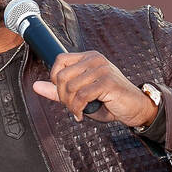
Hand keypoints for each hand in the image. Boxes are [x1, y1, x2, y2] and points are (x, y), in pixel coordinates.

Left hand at [33, 51, 157, 126]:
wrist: (136, 108)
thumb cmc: (109, 101)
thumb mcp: (81, 95)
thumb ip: (59, 90)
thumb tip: (36, 86)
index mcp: (88, 57)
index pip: (59, 60)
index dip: (55, 79)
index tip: (62, 94)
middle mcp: (95, 59)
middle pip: (62, 75)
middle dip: (62, 96)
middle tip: (71, 107)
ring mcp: (102, 69)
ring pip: (70, 87)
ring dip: (71, 105)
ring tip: (78, 111)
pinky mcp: (107, 82)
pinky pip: (82, 96)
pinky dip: (78, 109)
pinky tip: (82, 115)